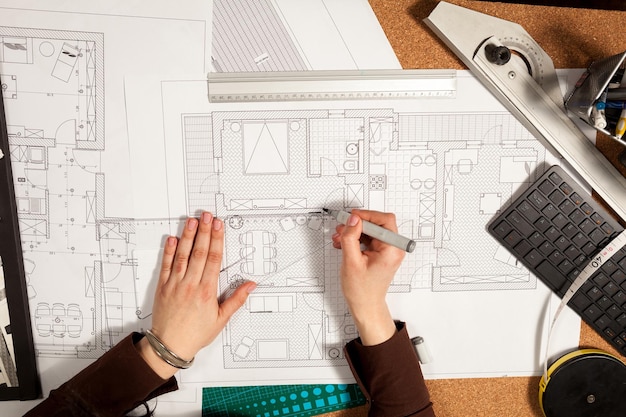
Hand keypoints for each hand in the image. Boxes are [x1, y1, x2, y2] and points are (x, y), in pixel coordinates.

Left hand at [138, 212, 255, 377]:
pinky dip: (169, 251)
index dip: (217, 239)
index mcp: (206, 291)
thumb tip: (250, 285)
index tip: (219, 226)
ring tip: (191, 221)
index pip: (214, 259)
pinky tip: (173, 239)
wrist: (169, 346)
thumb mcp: (221, 319)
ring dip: (188, 236)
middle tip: (207, 216)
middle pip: (199, 252)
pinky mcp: (163, 287)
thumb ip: (236, 300)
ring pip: (183, 255)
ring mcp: (175, 284)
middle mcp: (191, 284)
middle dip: (204, 231)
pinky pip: (166, 265)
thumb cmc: (195, 334)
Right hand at [332, 209, 403, 345]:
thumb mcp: (351, 261)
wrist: (365, 305)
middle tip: (342, 227)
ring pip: (370, 230)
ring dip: (354, 231)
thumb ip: (350, 237)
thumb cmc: (362, 290)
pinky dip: (355, 239)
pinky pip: (368, 238)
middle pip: (377, 224)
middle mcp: (393, 248)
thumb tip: (352, 219)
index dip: (367, 215)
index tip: (351, 217)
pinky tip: (344, 243)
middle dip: (358, 224)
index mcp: (391, 249)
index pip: (384, 220)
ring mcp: (387, 251)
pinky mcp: (380, 253)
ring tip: (340, 238)